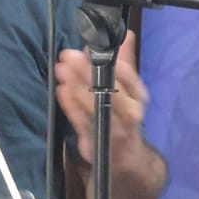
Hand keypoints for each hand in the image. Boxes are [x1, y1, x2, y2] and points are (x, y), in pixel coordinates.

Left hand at [55, 30, 165, 198]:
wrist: (127, 164)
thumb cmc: (124, 121)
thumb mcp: (128, 92)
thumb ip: (125, 64)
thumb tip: (125, 34)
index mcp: (138, 99)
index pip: (129, 77)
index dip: (110, 61)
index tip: (91, 46)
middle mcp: (129, 114)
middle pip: (110, 90)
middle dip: (88, 71)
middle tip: (69, 54)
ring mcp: (113, 130)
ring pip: (95, 106)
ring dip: (76, 86)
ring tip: (61, 69)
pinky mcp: (96, 143)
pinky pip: (82, 123)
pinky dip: (71, 107)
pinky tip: (60, 90)